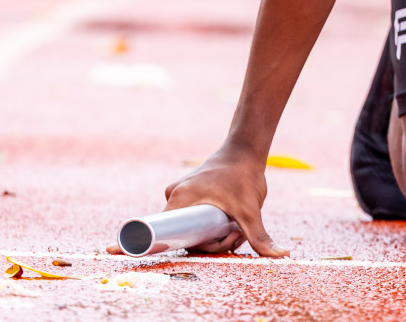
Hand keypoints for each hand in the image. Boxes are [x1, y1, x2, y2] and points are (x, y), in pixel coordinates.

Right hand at [107, 146, 288, 256]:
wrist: (246, 148)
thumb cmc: (243, 175)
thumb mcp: (250, 209)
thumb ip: (259, 235)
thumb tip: (281, 256)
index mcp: (178, 200)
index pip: (157, 231)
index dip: (151, 245)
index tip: (124, 250)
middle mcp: (174, 197)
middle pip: (184, 236)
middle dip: (209, 242)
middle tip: (233, 235)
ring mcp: (181, 195)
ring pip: (191, 229)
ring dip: (213, 235)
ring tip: (235, 227)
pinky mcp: (190, 194)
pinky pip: (193, 219)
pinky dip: (208, 226)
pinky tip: (228, 226)